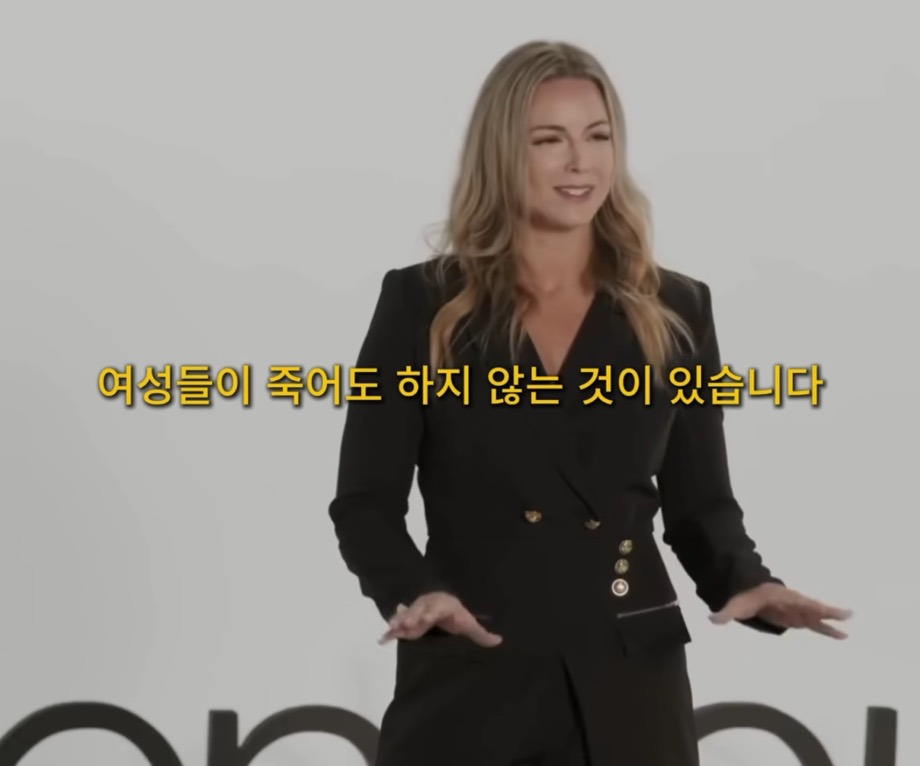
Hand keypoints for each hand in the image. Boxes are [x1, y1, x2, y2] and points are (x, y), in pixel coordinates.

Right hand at [377, 591, 503, 647]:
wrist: (442, 603)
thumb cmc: (456, 615)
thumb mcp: (469, 624)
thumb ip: (481, 633)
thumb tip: (500, 641)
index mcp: (443, 606)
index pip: (436, 609)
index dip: (430, 613)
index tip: (424, 619)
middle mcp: (427, 606)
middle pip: (418, 610)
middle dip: (411, 616)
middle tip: (405, 625)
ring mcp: (416, 612)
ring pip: (406, 615)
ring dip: (398, 622)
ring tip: (390, 630)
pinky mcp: (407, 621)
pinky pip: (397, 625)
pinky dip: (390, 631)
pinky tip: (382, 640)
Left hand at [710, 582, 852, 638]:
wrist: (749, 592)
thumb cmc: (745, 597)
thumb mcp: (735, 604)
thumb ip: (725, 613)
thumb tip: (712, 619)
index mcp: (779, 597)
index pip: (794, 601)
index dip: (806, 604)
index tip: (819, 606)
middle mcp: (792, 603)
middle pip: (811, 607)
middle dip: (825, 611)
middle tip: (846, 614)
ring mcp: (797, 611)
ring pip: (817, 617)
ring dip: (831, 623)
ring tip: (848, 632)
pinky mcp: (799, 619)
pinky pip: (816, 625)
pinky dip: (828, 629)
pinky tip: (842, 635)